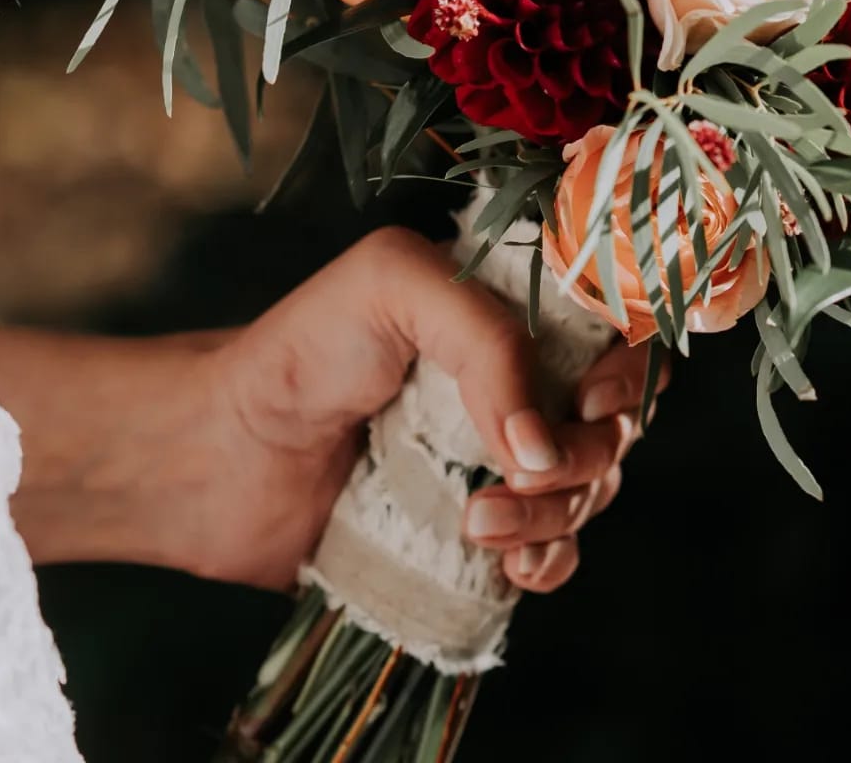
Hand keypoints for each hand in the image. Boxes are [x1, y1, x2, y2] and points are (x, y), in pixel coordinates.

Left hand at [0, 226, 666, 593]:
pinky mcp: (480, 531)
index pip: (618, 332)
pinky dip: (550, 563)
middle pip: (616, 422)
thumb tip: (546, 447)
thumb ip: (486, 339)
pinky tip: (508, 564)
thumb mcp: (394, 287)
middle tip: (515, 472)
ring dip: (553, 516)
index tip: (588, 400)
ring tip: (474, 523)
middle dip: (587, 456)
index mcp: (515, 311)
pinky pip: (556, 554)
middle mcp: (522, 383)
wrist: (222, 456)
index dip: (627, 369)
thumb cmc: (303, 348)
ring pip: (590, 491)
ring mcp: (503, 460)